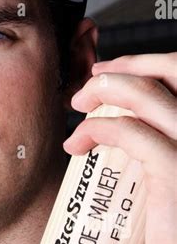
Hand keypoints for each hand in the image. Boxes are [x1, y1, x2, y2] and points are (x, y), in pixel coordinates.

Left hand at [63, 53, 176, 243]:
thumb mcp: (175, 179)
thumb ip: (162, 146)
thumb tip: (123, 124)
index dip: (146, 64)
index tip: (112, 72)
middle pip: (172, 69)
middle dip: (125, 65)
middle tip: (91, 81)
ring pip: (145, 93)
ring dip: (102, 90)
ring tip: (78, 105)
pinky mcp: (176, 172)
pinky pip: (129, 132)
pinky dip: (95, 129)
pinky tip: (77, 144)